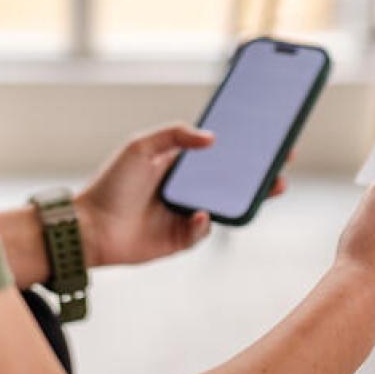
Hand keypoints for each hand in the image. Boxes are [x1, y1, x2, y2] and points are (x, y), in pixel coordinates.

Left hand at [76, 123, 289, 267]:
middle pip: (231, 179)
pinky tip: (200, 214)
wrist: (90, 228)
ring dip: (250, 197)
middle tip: (284, 160)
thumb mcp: (140, 147)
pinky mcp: (182, 239)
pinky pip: (204, 230)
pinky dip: (205, 223)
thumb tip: (212, 137)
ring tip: (272, 185)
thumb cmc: (112, 184)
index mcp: (179, 163)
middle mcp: (186, 188)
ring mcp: (186, 213)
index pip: (219, 152)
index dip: (243, 144)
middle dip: (259, 171)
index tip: (268, 134)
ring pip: (226, 205)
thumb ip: (174, 136)